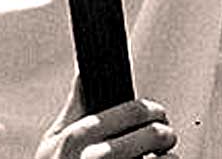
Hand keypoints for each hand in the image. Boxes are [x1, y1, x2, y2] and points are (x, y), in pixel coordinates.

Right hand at [37, 97, 177, 158]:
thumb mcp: (54, 142)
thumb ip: (75, 109)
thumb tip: (83, 71)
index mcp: (76, 138)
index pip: (132, 111)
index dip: (151, 110)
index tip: (157, 113)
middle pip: (150, 134)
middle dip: (164, 132)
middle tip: (167, 135)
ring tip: (164, 158)